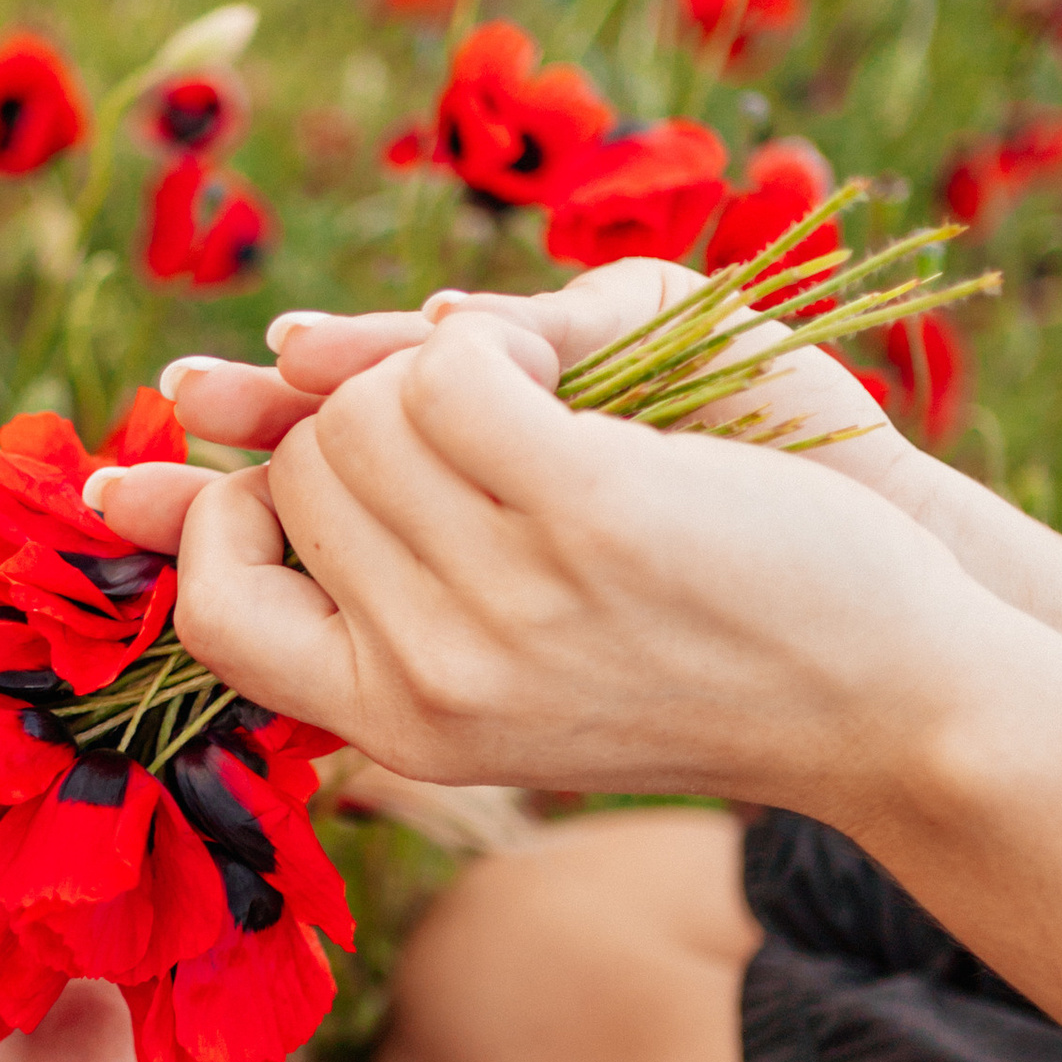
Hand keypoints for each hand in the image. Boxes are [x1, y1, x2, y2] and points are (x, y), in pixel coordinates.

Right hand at [87, 309, 981, 811]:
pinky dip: (497, 336)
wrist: (883, 699)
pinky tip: (557, 365)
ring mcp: (502, 596)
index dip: (214, 522)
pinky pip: (453, 368)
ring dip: (440, 367)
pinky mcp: (584, 510)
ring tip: (530, 396)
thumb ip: (368, 598)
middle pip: (301, 475)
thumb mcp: (507, 682)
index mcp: (395, 725)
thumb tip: (178, 498)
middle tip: (468, 424)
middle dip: (363, 417)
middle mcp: (427, 676)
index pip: (217, 612)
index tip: (268, 477)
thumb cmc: (695, 666)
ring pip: (368, 412)